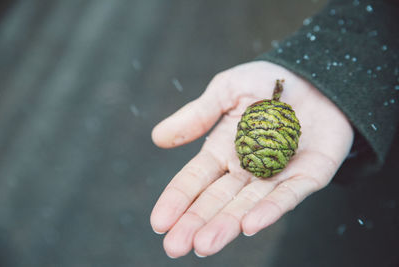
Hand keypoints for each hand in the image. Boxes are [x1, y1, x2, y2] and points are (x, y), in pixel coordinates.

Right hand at [150, 61, 353, 257]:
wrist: (315, 76)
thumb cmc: (267, 81)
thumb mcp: (227, 89)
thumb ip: (198, 114)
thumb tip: (158, 137)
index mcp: (223, 150)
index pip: (195, 179)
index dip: (177, 199)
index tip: (158, 222)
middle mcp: (246, 169)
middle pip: (217, 200)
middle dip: (196, 223)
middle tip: (175, 247)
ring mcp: (276, 175)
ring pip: (248, 205)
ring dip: (226, 225)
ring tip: (205, 245)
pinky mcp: (308, 176)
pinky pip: (288, 195)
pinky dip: (270, 210)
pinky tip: (250, 225)